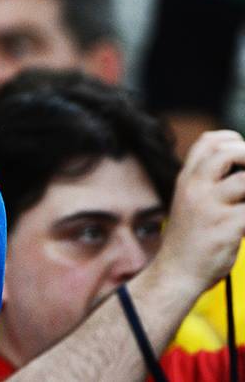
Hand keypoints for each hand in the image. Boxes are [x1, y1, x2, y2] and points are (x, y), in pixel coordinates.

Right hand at [155, 130, 244, 292]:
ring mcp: (211, 207)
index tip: (242, 155)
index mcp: (186, 180)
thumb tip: (242, 175)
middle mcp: (195, 188)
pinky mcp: (228, 227)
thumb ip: (209, 185)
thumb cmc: (189, 240)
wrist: (176, 273)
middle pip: (228, 152)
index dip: (232, 140)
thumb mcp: (189, 203)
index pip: (208, 142)